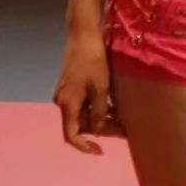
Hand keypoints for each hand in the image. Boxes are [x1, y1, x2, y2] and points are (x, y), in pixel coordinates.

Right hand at [53, 30, 123, 154]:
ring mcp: (66, 92)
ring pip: (83, 114)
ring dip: (100, 118)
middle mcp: (62, 101)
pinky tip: (112, 108)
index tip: (99, 151)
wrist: (83, 34)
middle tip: (123, 132)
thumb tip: (98, 130)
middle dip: (100, 130)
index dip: (84, 147)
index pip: (71, 135)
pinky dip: (96, 108)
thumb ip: (99, 112)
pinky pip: (83, 103)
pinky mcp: (71, 85)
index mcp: (67, 104)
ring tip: (122, 121)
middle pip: (80, 124)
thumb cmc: (92, 60)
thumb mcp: (100, 88)